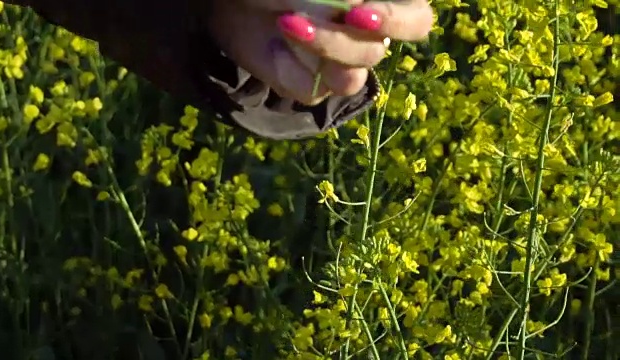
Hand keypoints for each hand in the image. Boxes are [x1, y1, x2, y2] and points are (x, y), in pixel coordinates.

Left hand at [209, 0, 433, 105]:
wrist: (227, 2)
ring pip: (351, 79)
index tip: (359, 13)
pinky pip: (313, 92)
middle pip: (380, 54)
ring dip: (322, 49)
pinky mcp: (309, 87)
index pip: (417, 20)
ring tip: (285, 21)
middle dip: (354, 40)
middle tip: (342, 20)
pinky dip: (291, 70)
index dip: (399, 21)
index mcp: (376, 4)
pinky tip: (273, 47)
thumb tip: (356, 5)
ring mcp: (337, 65)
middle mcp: (363, 36)